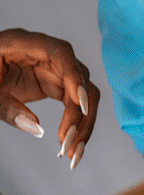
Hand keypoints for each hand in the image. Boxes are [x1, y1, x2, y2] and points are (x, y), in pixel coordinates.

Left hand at [0, 29, 98, 168]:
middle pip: (80, 79)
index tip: (81, 105)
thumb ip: (5, 107)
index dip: (74, 76)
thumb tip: (37, 129)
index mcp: (22, 43)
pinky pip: (75, 105)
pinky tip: (71, 144)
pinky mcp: (54, 85)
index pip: (61, 53)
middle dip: (81, 114)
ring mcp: (52, 70)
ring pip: (84, 95)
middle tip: (72, 143)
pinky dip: (75, 125)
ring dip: (83, 124)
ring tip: (73, 151)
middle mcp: (44, 55)